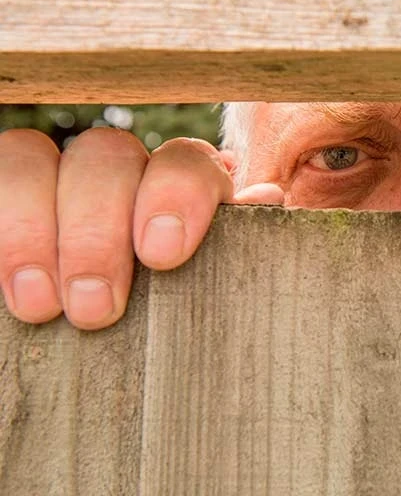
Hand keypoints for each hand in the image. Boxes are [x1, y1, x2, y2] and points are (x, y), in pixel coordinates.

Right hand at [0, 128, 281, 329]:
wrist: (107, 352)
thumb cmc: (171, 330)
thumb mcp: (211, 295)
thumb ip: (236, 253)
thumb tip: (266, 200)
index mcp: (179, 189)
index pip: (183, 161)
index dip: (174, 195)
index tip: (164, 255)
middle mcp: (117, 174)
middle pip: (103, 156)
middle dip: (96, 231)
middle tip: (96, 311)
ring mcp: (50, 183)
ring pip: (30, 158)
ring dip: (30, 229)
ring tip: (39, 308)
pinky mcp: (3, 203)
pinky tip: (3, 279)